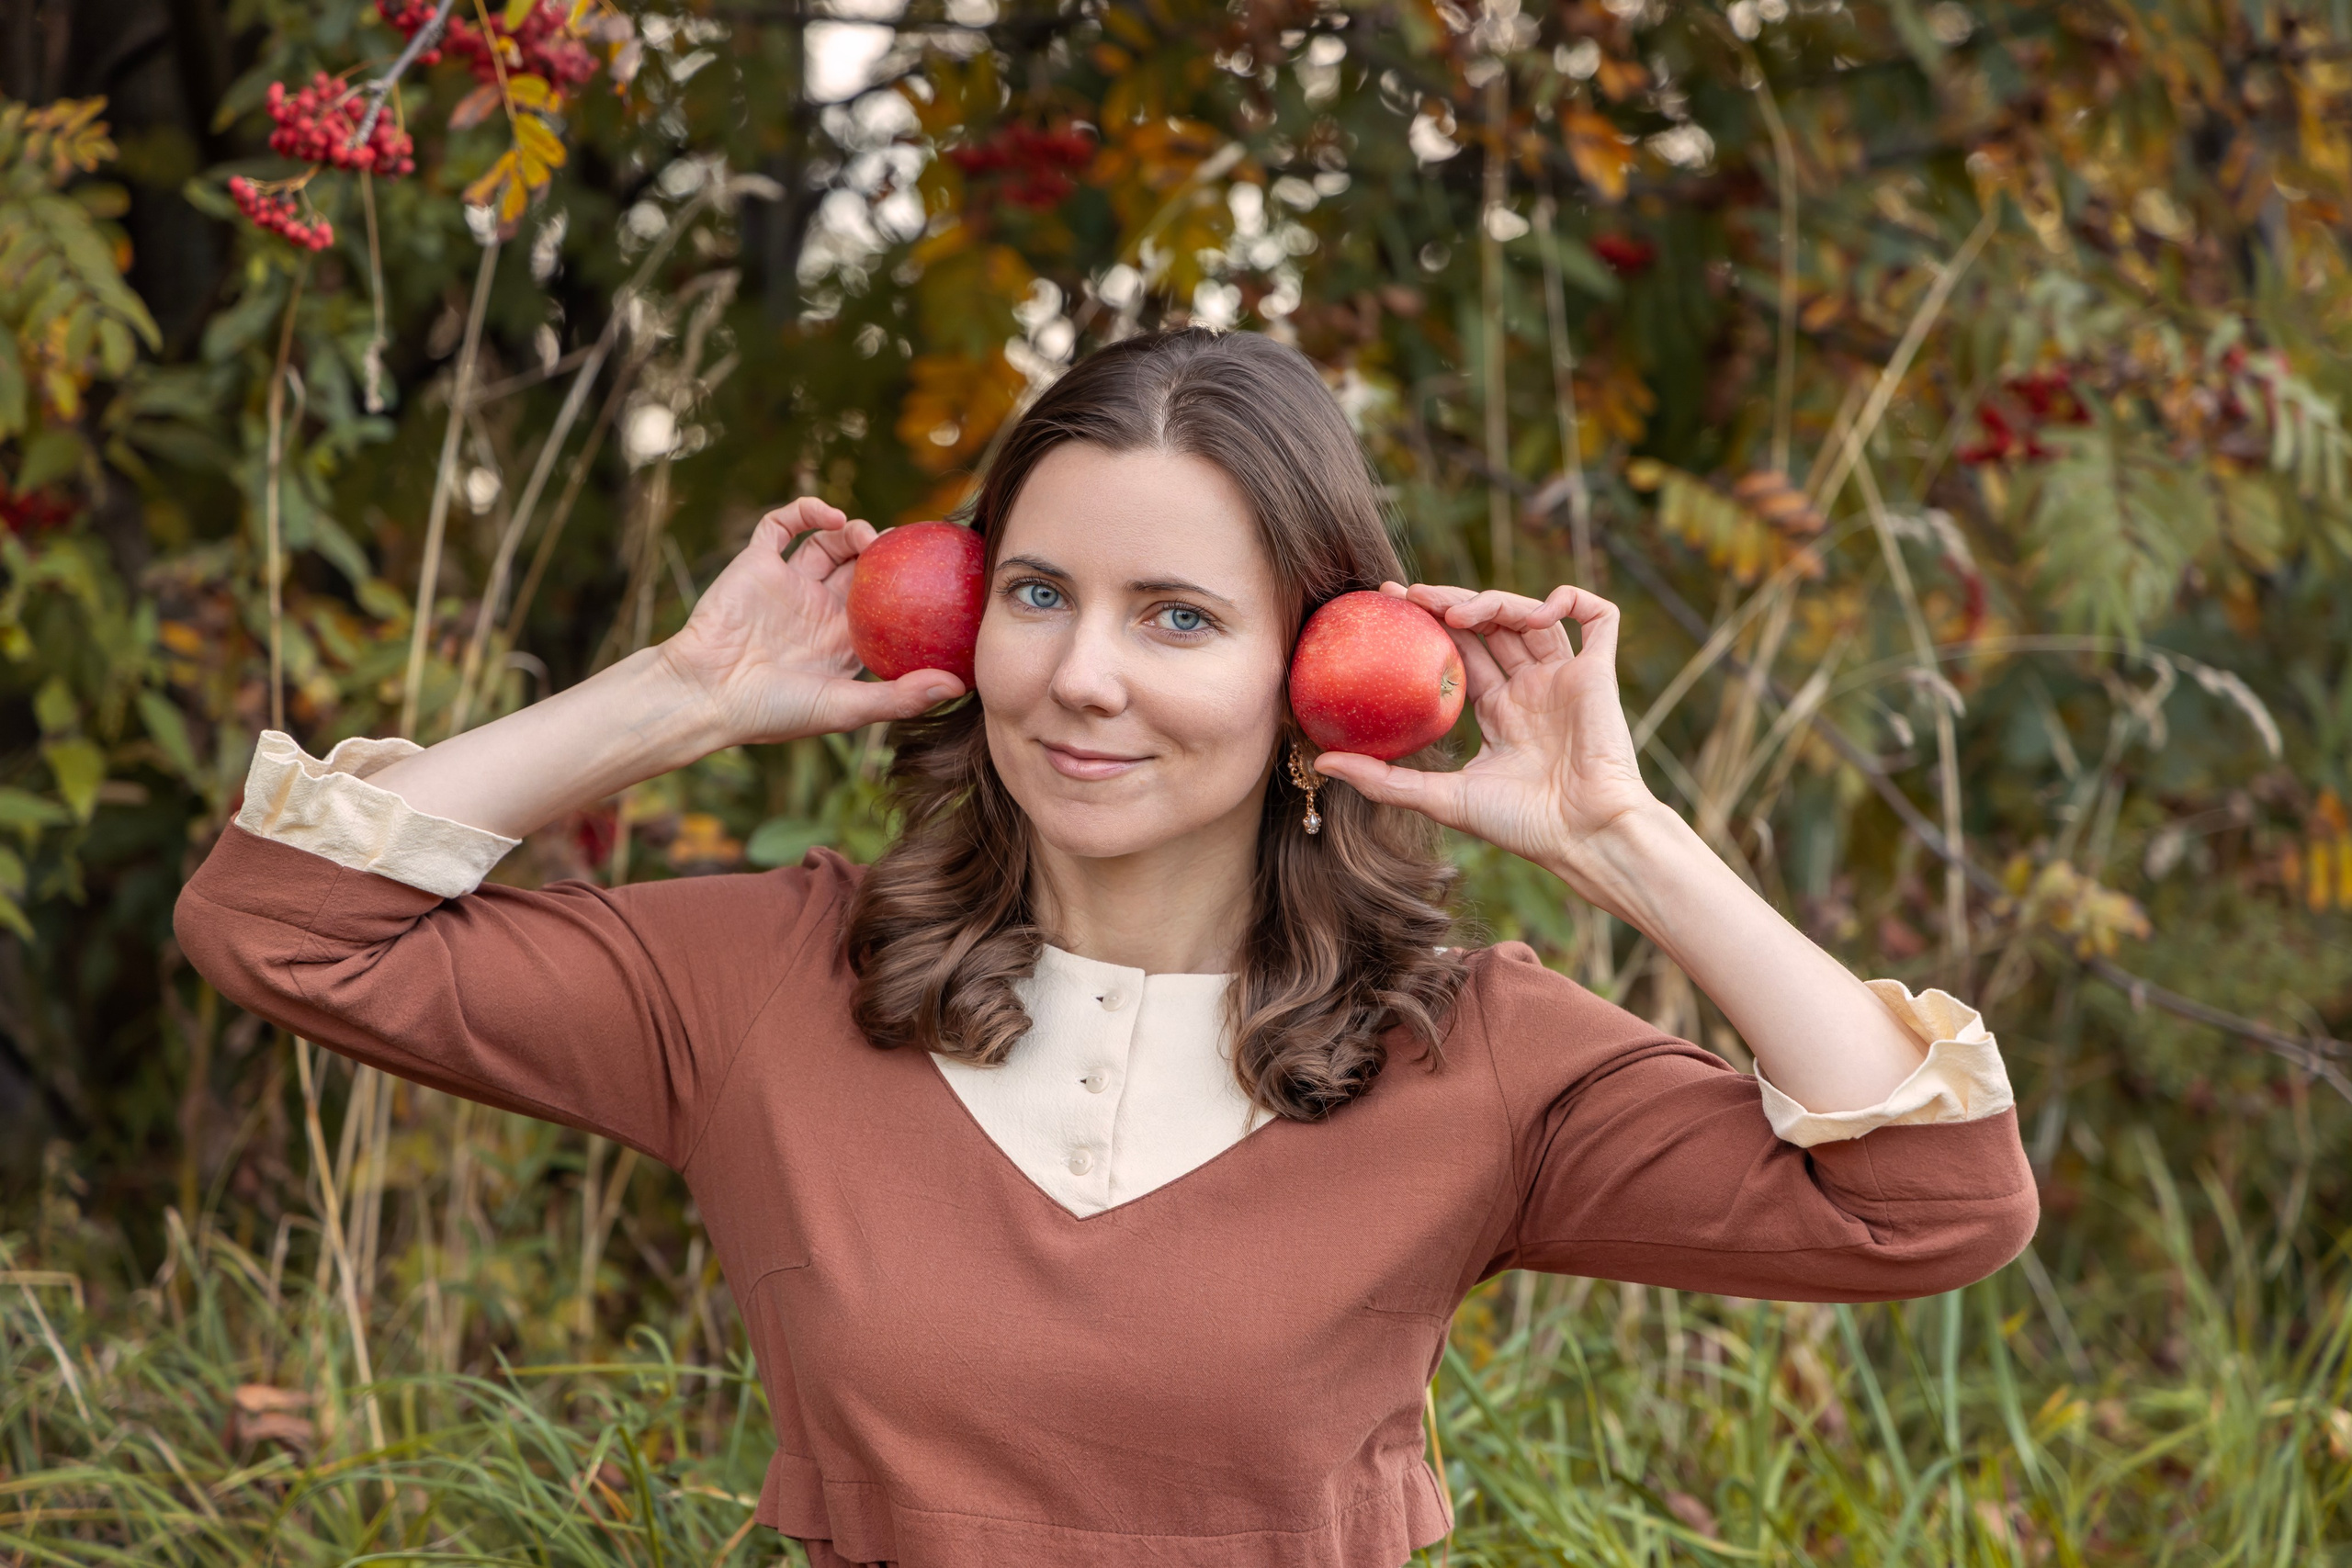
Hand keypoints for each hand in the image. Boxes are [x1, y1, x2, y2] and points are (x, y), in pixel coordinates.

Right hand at [657, 499, 966, 747]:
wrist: (705, 695)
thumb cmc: (771, 713)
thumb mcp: (844, 708)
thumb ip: (899, 697)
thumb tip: (959, 685)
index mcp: (842, 642)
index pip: (886, 608)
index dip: (911, 590)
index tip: (942, 575)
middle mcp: (818, 610)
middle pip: (862, 570)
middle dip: (886, 555)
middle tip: (907, 548)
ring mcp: (787, 585)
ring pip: (828, 544)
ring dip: (851, 532)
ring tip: (866, 537)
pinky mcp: (756, 563)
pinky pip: (782, 525)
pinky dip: (806, 510)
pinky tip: (829, 515)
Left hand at [1309, 581, 1658, 895]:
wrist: (1584, 837)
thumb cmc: (1521, 826)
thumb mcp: (1442, 798)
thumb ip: (1384, 780)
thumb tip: (1321, 760)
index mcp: (1501, 711)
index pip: (1461, 653)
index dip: (1428, 624)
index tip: (1389, 604)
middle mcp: (1532, 688)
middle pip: (1492, 626)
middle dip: (1451, 603)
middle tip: (1410, 595)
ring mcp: (1566, 678)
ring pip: (1532, 616)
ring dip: (1495, 601)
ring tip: (1456, 613)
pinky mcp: (1599, 674)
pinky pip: (1598, 618)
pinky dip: (1573, 599)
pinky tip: (1538, 608)